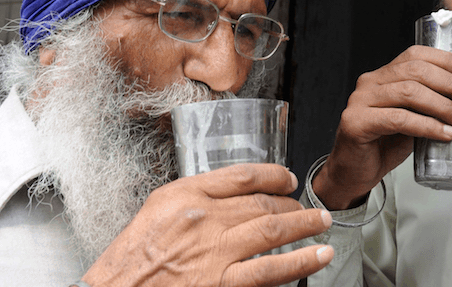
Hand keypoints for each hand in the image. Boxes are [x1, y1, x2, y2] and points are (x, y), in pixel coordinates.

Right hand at [82, 163, 333, 286]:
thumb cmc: (129, 261)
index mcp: (184, 194)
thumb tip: (232, 197)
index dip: (274, 175)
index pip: (243, 175)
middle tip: (308, 206)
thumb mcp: (155, 212)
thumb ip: (193, 199)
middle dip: (293, 202)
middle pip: (262, 201)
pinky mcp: (222, 283)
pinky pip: (271, 270)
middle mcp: (203, 217)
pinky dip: (301, 261)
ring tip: (322, 222)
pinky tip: (319, 255)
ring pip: (273, 229)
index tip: (287, 179)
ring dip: (304, 224)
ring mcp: (215, 251)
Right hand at [313, 45, 451, 209]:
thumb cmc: (382, 145)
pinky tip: (444, 133)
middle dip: (449, 84)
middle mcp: (369, 83)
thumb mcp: (411, 119)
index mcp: (382, 76)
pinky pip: (399, 118)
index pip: (414, 55)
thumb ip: (428, 105)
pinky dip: (427, 125)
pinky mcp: (356, 122)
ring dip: (442, 106)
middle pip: (414, 71)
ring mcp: (360, 101)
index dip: (443, 60)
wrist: (354, 172)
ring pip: (408, 92)